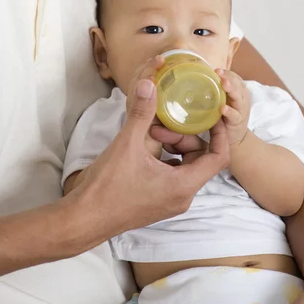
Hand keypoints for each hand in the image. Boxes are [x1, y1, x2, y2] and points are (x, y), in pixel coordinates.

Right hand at [71, 57, 229, 240]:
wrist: (84, 218)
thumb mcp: (126, 145)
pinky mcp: (157, 201)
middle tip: (160, 124)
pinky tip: (144, 146)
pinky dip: (164, 156)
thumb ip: (141, 113)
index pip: (219, 157)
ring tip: (149, 133)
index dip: (219, 133)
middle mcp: (182, 196)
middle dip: (184, 136)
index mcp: (183, 185)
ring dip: (172, 145)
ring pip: (185, 165)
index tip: (213, 114)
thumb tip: (149, 85)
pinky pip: (172, 173)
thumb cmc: (107, 186)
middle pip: (200, 158)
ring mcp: (170, 201)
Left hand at [216, 69, 250, 145]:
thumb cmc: (225, 115)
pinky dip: (229, 111)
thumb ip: (213, 91)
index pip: (235, 78)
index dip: (227, 73)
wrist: (233, 136)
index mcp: (238, 91)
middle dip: (229, 78)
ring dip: (231, 90)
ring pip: (238, 98)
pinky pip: (234, 115)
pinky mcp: (238, 122)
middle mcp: (241, 98)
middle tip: (219, 73)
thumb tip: (194, 79)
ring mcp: (241, 110)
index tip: (217, 70)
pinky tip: (223, 108)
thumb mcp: (221, 100)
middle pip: (238, 85)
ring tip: (224, 84)